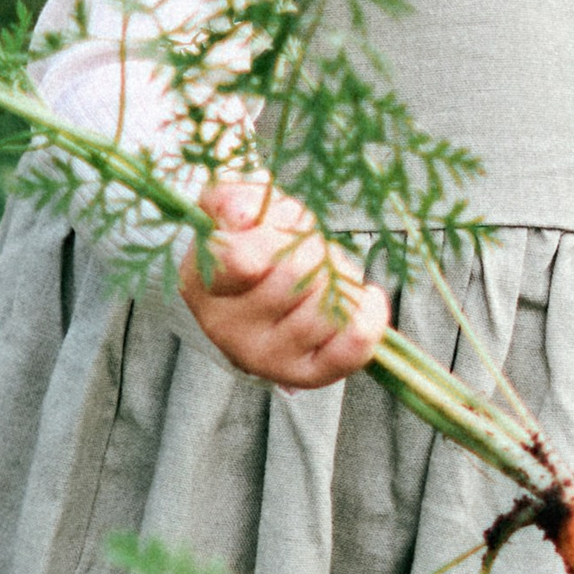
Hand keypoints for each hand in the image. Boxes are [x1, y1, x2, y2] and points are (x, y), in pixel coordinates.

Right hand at [178, 177, 388, 388]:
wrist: (258, 291)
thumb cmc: (250, 240)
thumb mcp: (234, 206)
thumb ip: (233, 198)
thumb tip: (245, 216)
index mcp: (203, 283)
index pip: (239, 259)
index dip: (271, 235)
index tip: (276, 224)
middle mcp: (227, 328)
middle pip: (297, 275)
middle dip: (314, 250)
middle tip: (308, 248)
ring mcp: (264, 358)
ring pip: (326, 309)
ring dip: (340, 279)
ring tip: (327, 274)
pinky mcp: (302, 375)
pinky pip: (352, 346)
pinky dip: (369, 317)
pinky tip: (365, 297)